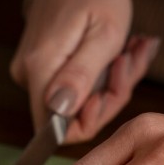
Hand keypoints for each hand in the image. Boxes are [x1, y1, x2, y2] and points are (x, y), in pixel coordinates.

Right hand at [10, 0, 158, 143]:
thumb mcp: (103, 34)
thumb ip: (81, 76)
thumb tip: (60, 113)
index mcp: (41, 69)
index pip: (58, 130)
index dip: (92, 119)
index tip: (114, 90)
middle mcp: (29, 74)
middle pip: (73, 114)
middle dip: (111, 94)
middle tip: (132, 61)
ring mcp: (34, 70)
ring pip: (80, 99)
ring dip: (114, 80)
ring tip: (133, 50)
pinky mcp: (44, 64)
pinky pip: (77, 84)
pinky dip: (105, 71)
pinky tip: (122, 50)